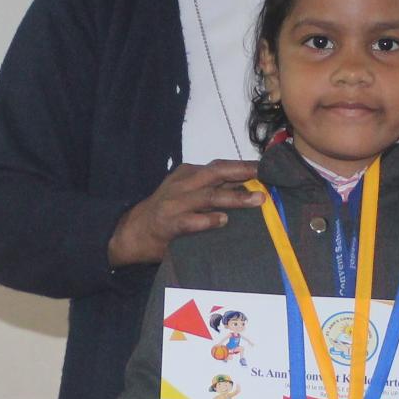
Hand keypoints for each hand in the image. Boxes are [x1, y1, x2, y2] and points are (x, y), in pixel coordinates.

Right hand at [108, 159, 261, 266]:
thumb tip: (250, 189)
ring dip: (235, 197)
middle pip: (217, 173)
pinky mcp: (169, 223)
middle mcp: (183, 184)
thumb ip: (212, 190)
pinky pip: (191, 220)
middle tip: (267, 176)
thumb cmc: (165, 214)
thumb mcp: (186, 194)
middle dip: (243, 172)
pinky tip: (223, 221)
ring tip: (257, 199)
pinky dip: (207, 220)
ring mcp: (175, 203)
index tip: (267, 168)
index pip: (219, 166)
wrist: (131, 232)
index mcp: (188, 174)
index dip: (243, 166)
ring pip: (209, 196)